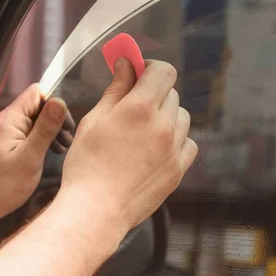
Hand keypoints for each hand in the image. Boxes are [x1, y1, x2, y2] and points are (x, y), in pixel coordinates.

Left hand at [0, 85, 68, 221]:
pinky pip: (31, 130)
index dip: (55, 103)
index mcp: (10, 119)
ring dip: (52, 129)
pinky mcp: (10, 140)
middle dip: (56, 118)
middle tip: (68, 138)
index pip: (37, 93)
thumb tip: (60, 102)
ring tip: (63, 147)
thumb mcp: (30, 157)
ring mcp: (8, 130)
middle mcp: (7, 120)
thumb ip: (45, 129)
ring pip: (37, 118)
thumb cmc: (4, 185)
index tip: (66, 124)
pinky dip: (44, 137)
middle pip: (38, 105)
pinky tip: (53, 151)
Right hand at [60, 59, 197, 241]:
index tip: (138, 74)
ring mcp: (174, 149)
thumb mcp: (94, 120)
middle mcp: (163, 126)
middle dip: (154, 94)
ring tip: (142, 131)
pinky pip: (188, 144)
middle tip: (133, 106)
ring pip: (181, 118)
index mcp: (140, 108)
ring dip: (166, 117)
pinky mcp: (178, 170)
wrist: (96, 210)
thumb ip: (116, 90)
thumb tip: (126, 65)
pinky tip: (156, 148)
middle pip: (171, 94)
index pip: (164, 72)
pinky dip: (176, 140)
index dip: (151, 69)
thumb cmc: (87, 165)